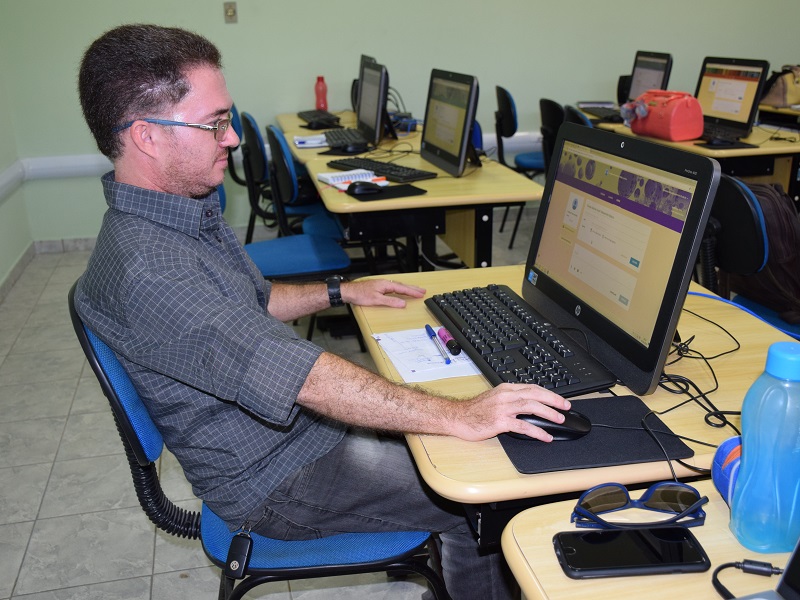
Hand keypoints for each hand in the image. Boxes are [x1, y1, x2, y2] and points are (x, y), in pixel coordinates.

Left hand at [341, 279, 425, 308]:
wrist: (350, 292)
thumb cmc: (360, 294)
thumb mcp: (377, 300)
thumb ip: (391, 302)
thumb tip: (402, 303)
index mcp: (386, 285)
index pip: (402, 288)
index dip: (412, 292)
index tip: (421, 294)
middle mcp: (385, 283)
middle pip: (402, 286)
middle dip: (413, 288)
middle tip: (422, 290)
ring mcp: (382, 285)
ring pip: (398, 286)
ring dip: (407, 288)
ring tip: (415, 290)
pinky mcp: (379, 287)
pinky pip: (393, 287)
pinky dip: (400, 289)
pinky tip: (400, 291)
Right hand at [449, 384, 570, 441]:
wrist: (458, 417)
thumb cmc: (474, 411)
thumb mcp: (494, 398)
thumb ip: (510, 399)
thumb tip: (529, 405)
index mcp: (506, 389)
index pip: (532, 388)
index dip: (548, 393)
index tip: (559, 399)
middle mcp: (506, 396)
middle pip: (535, 394)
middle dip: (553, 400)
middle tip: (566, 407)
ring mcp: (503, 408)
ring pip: (531, 407)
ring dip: (548, 413)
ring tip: (559, 419)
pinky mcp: (500, 421)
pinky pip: (523, 426)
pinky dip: (537, 431)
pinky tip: (545, 436)